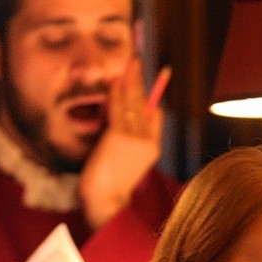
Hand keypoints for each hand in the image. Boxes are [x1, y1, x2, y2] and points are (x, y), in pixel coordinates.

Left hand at [79, 59, 168, 228]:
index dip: (150, 99)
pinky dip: (117, 92)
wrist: (106, 199)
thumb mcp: (122, 162)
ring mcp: (135, 138)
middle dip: (142, 81)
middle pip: (147, 104)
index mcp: (152, 148)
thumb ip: (123, 142)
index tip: (143, 85)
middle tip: (137, 62)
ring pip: (134, 103)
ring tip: (130, 62)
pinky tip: (116, 80)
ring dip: (131, 80)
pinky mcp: (120, 136)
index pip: (156, 117)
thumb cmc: (109, 185)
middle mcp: (148, 141)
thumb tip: (114, 122)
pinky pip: (118, 108)